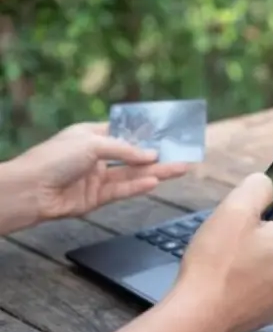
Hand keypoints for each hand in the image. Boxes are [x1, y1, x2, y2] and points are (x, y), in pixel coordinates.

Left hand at [9, 122, 188, 219]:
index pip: (124, 133)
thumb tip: (151, 155)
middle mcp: (97, 156)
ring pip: (133, 174)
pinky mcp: (97, 198)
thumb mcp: (92, 144)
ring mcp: (97, 178)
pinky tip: (156, 182)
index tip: (168, 135)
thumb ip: (124, 150)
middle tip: (183, 155)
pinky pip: (123, 190)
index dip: (145, 135)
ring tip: (181, 168)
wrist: (29, 191)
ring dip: (157, 172)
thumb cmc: (55, 158)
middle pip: (133, 156)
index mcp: (91, 135)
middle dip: (158, 156)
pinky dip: (139, 186)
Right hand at [175, 173, 272, 331]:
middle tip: (237, 225)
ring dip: (260, 247)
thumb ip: (259, 186)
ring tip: (231, 251)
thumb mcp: (236, 208)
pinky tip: (232, 272)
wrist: (198, 316)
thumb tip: (269, 184)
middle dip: (266, 223)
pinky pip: (269, 278)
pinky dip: (255, 271)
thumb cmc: (217, 264)